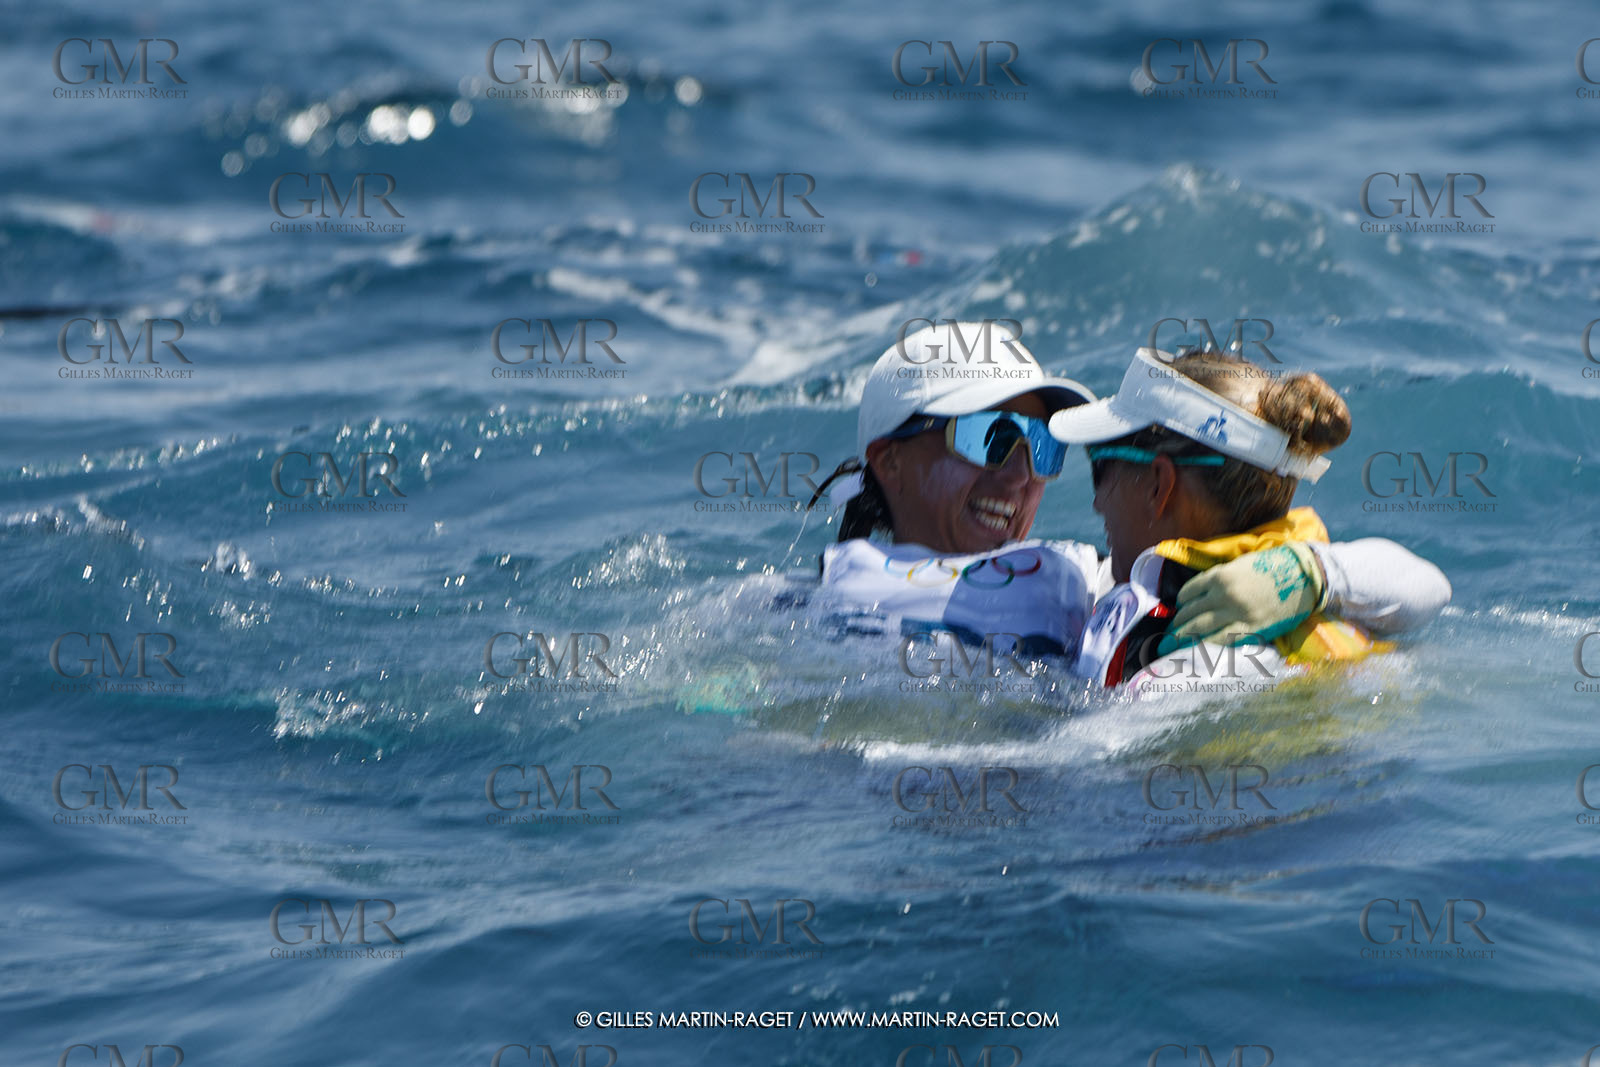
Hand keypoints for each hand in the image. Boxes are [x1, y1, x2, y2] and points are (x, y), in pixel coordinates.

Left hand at [1168, 542, 1325, 647]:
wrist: (1305, 576)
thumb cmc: (1273, 566)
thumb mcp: (1240, 564)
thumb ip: (1220, 579)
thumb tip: (1201, 594)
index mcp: (1220, 576)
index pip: (1189, 592)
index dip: (1181, 602)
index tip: (1178, 610)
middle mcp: (1224, 595)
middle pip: (1190, 613)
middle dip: (1176, 626)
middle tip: (1166, 636)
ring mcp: (1237, 614)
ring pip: (1200, 629)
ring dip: (1183, 639)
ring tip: (1171, 647)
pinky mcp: (1252, 629)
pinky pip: (1222, 641)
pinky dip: (1206, 647)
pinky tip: (1196, 652)